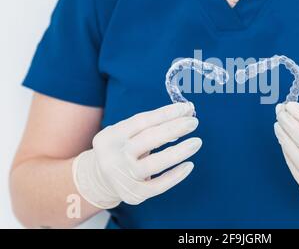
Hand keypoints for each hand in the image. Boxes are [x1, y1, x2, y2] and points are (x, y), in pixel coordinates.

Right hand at [73, 103, 200, 208]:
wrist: (99, 180)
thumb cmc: (122, 149)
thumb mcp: (129, 133)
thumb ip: (155, 122)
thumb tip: (187, 110)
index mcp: (111, 136)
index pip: (142, 120)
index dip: (166, 113)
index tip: (186, 108)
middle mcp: (114, 156)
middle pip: (148, 139)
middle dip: (174, 128)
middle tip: (194, 122)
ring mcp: (123, 177)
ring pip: (155, 163)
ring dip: (179, 151)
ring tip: (197, 142)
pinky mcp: (133, 194)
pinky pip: (159, 185)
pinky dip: (176, 175)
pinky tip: (189, 165)